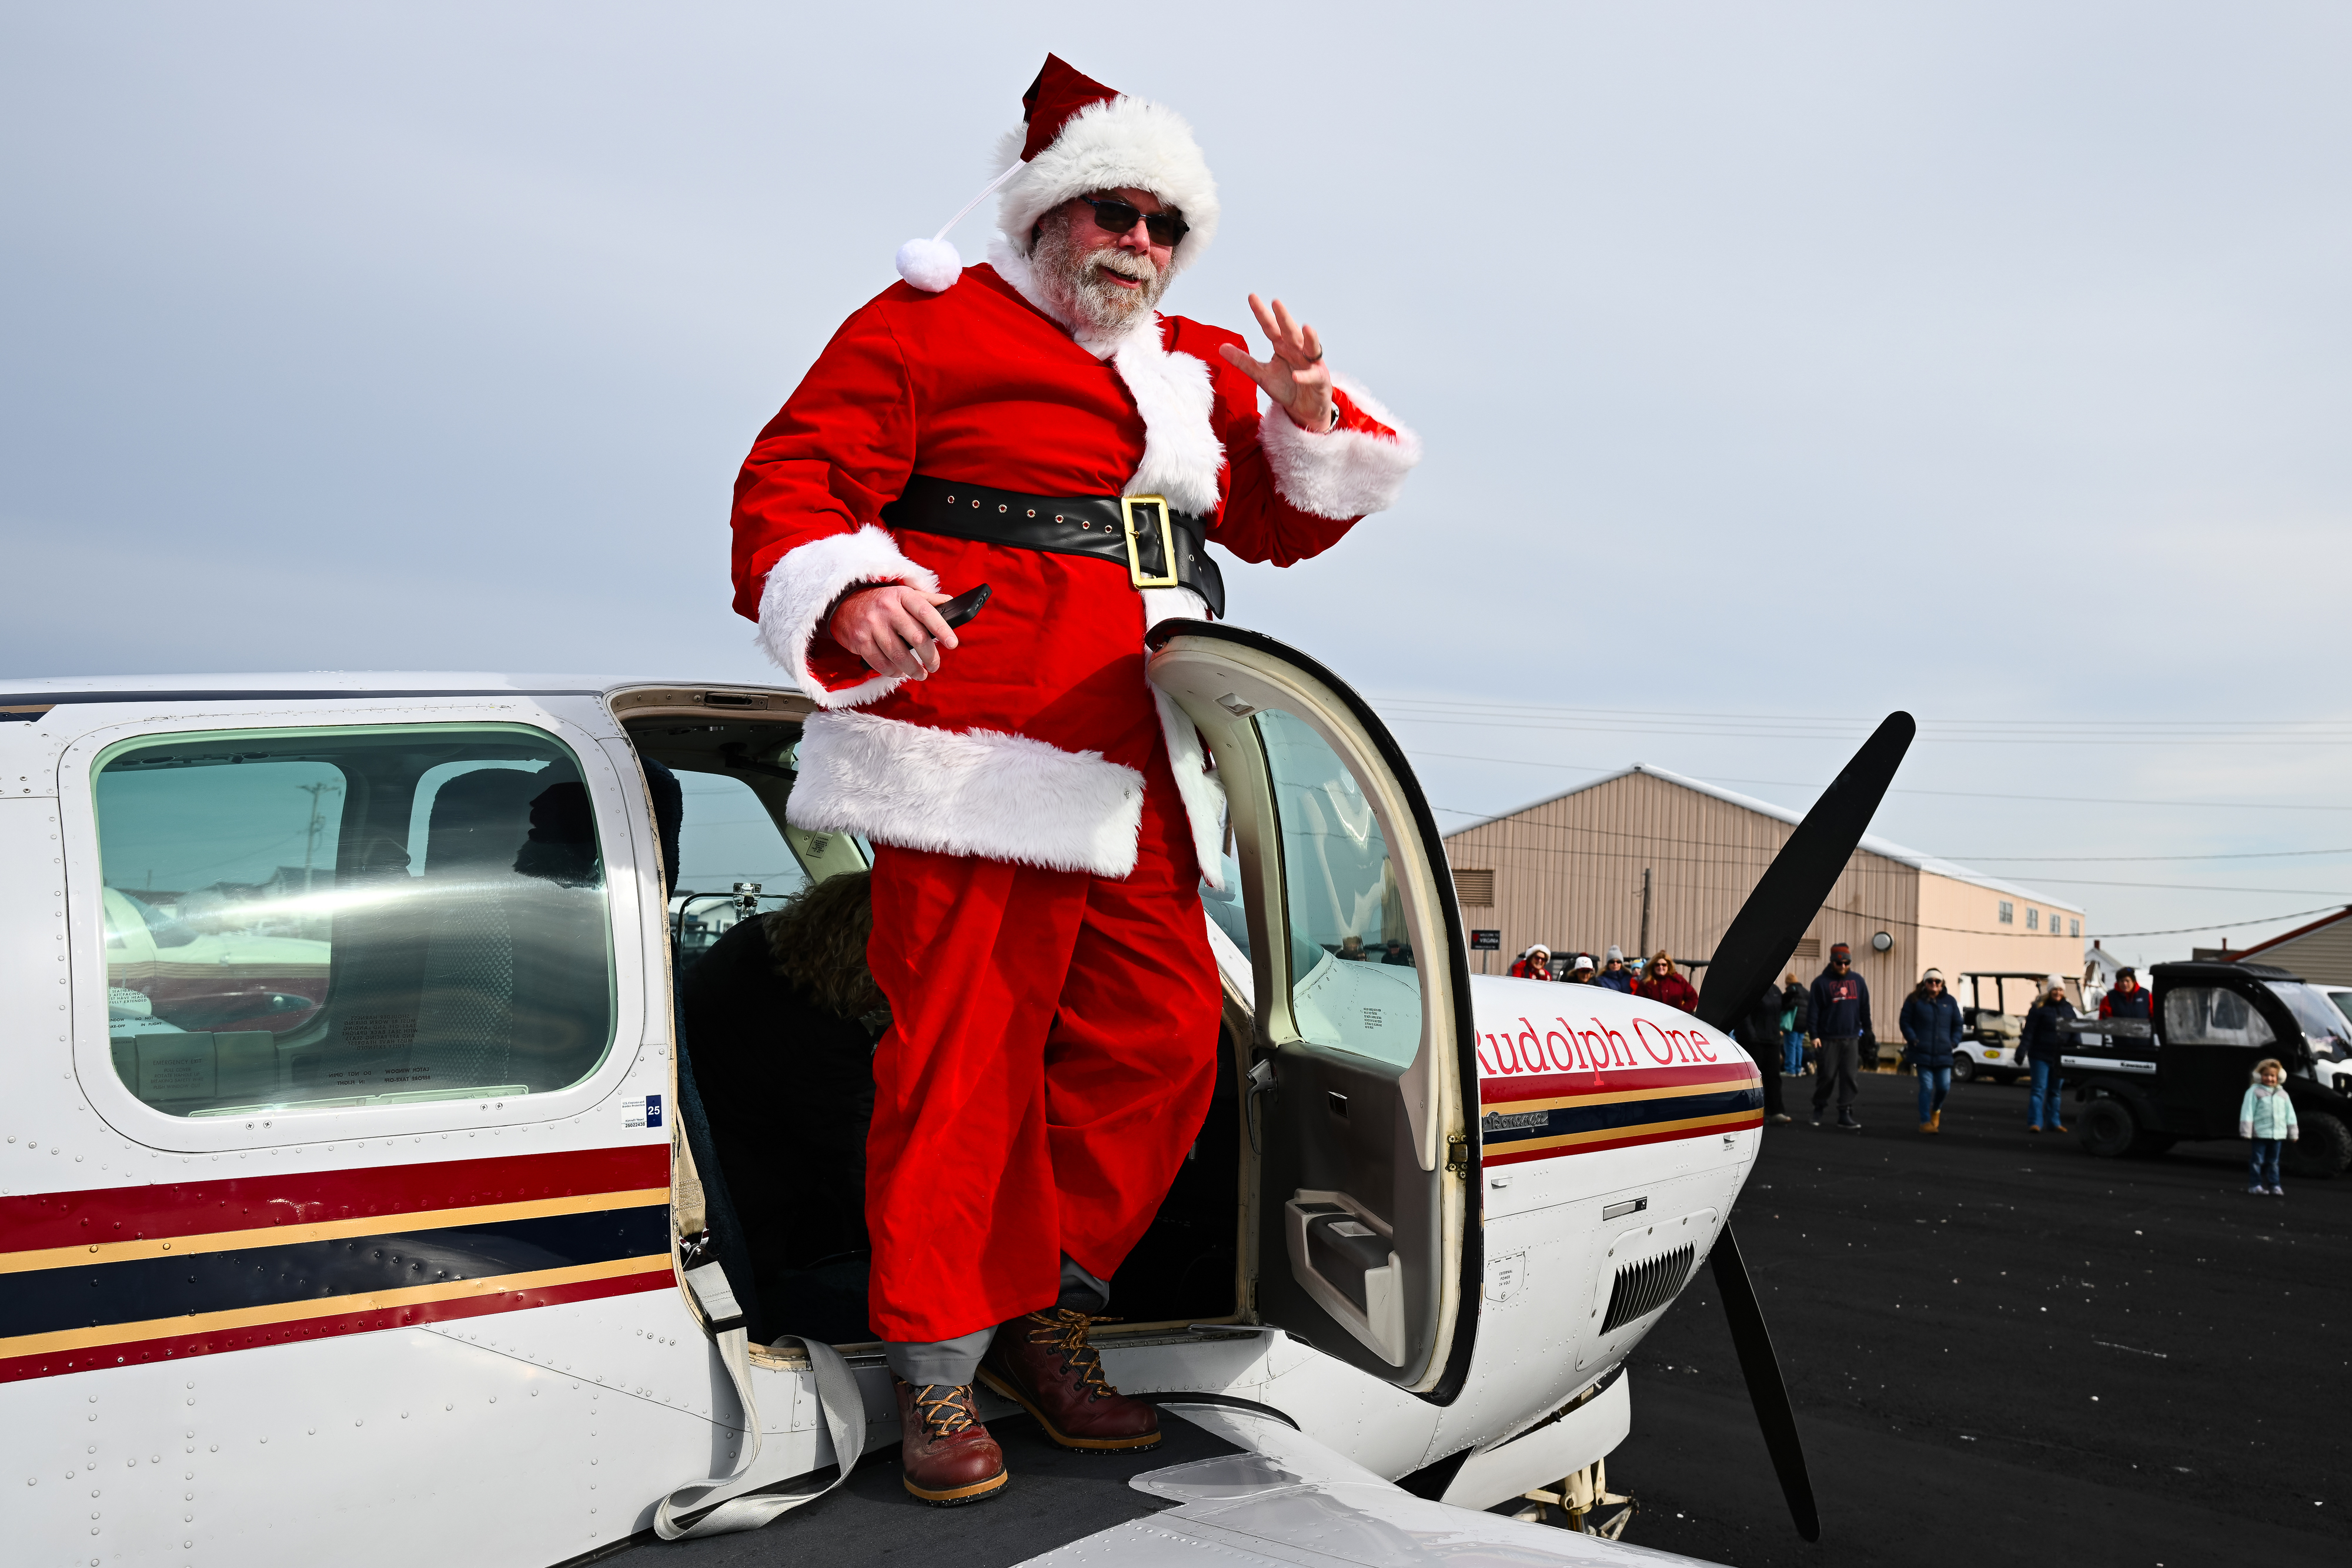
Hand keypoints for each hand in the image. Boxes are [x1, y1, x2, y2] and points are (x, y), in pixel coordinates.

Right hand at [828, 584, 957, 679]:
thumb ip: (926, 599)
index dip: (942, 629)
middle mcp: (887, 609)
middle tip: (934, 665)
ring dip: (913, 669)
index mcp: (902, 596)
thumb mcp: (902, 594)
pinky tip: (900, 672)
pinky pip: (881, 663)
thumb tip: (950, 602)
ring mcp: (872, 625)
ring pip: (899, 655)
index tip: (952, 644)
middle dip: (930, 657)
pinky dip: (893, 672)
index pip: (926, 612)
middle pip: (916, 638)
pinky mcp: (860, 641)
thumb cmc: (881, 602)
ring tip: (920, 674)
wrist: (843, 605)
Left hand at [1217, 294, 1334, 431]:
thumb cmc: (1287, 387)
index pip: (1270, 327)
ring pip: (1311, 347)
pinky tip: (1296, 376)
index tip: (1251, 297)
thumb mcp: (1261, 375)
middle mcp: (1298, 350)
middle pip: (1290, 332)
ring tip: (1305, 327)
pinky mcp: (1320, 380)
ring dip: (1309, 338)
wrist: (1305, 409)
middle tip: (1276, 302)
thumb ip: (1244, 362)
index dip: (1261, 314)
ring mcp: (1311, 363)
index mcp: (1283, 346)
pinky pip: (1312, 376)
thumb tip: (1221, 347)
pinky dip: (1305, 376)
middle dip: (1284, 318)